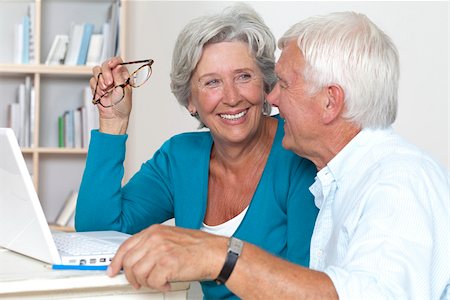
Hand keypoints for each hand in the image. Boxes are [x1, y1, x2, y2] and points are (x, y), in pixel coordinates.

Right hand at [90, 57, 131, 133]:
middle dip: (105, 73)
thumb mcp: (124, 90)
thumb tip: (118, 65)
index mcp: (123, 75)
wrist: (114, 116)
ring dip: (100, 80)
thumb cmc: (122, 105)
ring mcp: (104, 80)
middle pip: (105, 64)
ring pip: (97, 71)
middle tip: (109, 83)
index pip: (118, 61)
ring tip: (106, 90)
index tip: (111, 65)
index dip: (113, 61)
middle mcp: (113, 75)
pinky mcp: (96, 85)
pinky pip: (92, 80)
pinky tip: (102, 94)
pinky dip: (96, 87)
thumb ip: (119, 77)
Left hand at [107, 224, 227, 290]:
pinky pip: (152, 281)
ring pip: (138, 273)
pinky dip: (159, 286)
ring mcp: (161, 250)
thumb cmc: (196, 247)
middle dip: (132, 276)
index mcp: (154, 231)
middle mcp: (155, 238)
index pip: (126, 246)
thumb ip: (152, 245)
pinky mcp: (168, 263)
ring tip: (158, 281)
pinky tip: (168, 282)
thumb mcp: (170, 238)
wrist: (215, 253)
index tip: (113, 270)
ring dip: (147, 282)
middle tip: (139, 282)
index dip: (116, 261)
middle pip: (129, 262)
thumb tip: (136, 259)